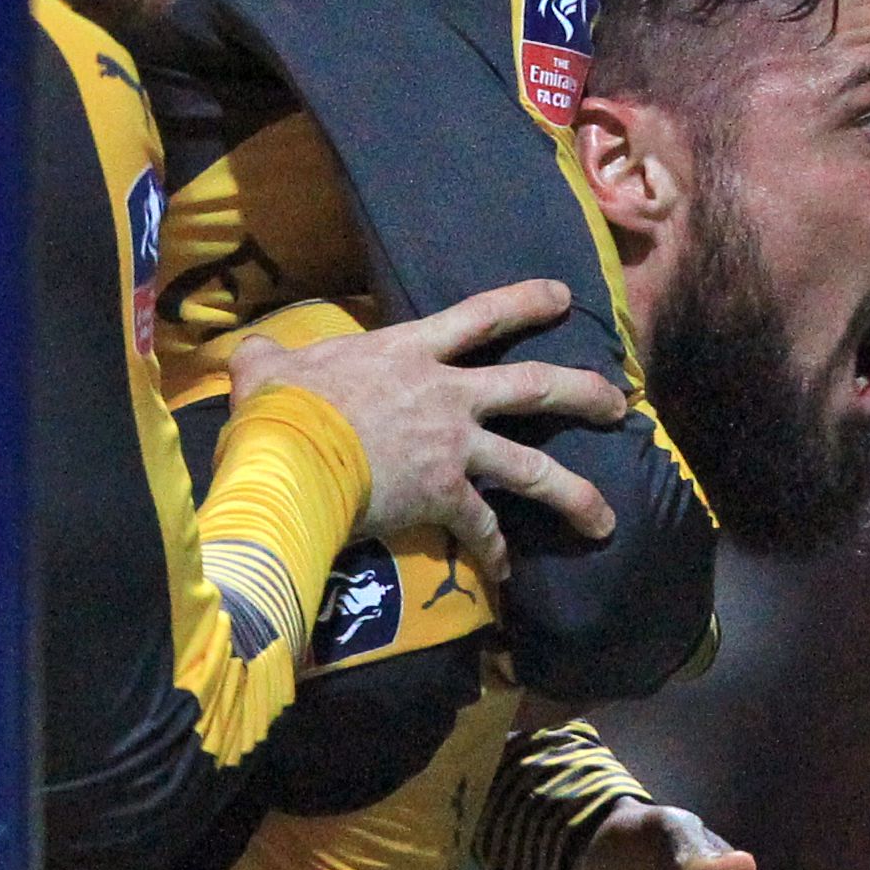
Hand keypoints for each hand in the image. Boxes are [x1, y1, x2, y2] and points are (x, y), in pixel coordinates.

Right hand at [230, 277, 626, 582]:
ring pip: (534, 468)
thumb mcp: (268, 367)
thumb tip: (250, 356)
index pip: (480, 316)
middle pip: (533, 387)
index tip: (561, 297)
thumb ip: (270, 358)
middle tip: (619, 404)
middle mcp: (447, 394)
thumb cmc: (279, 408)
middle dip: (582, 393)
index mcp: (410, 351)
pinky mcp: (444, 496)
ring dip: (575, 494)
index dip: (524, 303)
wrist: (290, 456)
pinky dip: (494, 552)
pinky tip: (505, 572)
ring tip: (606, 519)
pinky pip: (482, 528)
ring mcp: (453, 446)